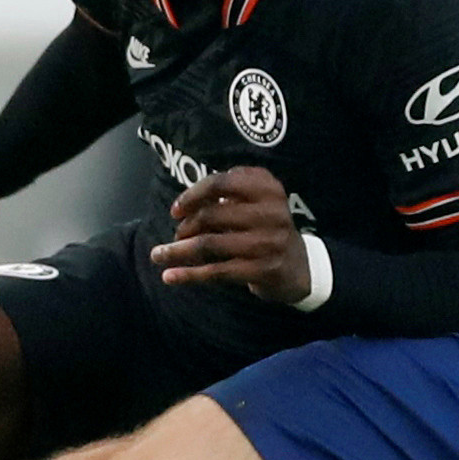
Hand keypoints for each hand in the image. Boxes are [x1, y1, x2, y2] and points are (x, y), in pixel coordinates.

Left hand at [150, 166, 310, 305]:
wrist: (300, 267)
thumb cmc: (266, 228)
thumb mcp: (258, 201)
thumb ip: (227, 194)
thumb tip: (183, 208)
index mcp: (268, 188)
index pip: (221, 183)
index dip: (193, 195)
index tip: (176, 210)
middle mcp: (271, 212)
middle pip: (212, 214)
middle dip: (186, 226)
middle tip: (176, 235)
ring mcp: (267, 242)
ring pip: (209, 244)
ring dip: (177, 251)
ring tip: (158, 255)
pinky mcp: (262, 270)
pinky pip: (216, 272)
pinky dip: (189, 274)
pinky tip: (169, 276)